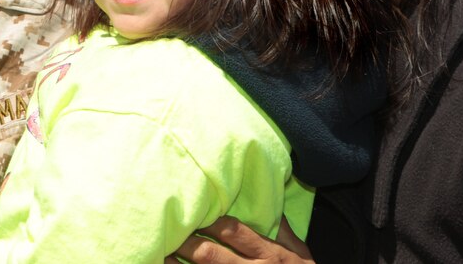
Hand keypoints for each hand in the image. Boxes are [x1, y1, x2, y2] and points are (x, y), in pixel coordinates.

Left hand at [167, 216, 313, 263]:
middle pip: (211, 254)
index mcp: (267, 253)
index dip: (209, 221)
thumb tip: (274, 207)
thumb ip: (285, 232)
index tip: (193, 211)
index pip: (232, 231)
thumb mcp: (300, 253)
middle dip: (187, 243)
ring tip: (162, 255)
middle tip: (168, 233)